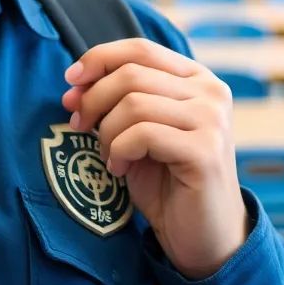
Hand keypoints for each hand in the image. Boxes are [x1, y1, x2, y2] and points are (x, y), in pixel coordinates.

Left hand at [60, 38, 247, 279]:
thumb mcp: (137, 129)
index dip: (99, 58)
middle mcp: (211, 92)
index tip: (71, 81)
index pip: (140, 49)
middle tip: (79, 126)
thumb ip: (115, 99)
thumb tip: (74, 82)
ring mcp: (212, 120)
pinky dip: (118, 151)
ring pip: (133, 103)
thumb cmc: (166, 179)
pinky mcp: (206, 151)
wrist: (201, 235)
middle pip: (131, 74)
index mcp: (197, 78)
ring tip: (108, 154)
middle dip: (93, 99)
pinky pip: (142, 135)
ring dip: (106, 131)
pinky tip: (120, 169)